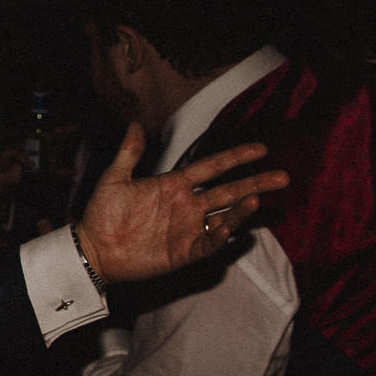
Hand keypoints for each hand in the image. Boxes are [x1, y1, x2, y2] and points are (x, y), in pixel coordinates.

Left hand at [76, 123, 288, 284]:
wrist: (93, 249)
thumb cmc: (102, 213)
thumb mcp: (115, 178)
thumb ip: (129, 153)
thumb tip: (134, 123)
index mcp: (174, 185)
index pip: (212, 167)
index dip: (236, 158)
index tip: (261, 149)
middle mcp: (187, 206)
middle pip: (228, 191)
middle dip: (255, 183)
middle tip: (282, 177)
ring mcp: (187, 229)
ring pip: (223, 217)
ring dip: (241, 210)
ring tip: (256, 199)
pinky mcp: (183, 253)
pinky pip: (207, 244)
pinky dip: (219, 237)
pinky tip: (228, 228)